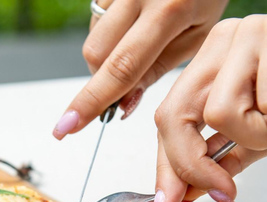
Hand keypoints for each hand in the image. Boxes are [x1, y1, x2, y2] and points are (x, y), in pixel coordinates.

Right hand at [52, 0, 227, 138]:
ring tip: (139, 41)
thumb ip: (157, 70)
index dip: (93, 101)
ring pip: (93, 38)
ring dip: (106, 55)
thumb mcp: (197, 35)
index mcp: (169, 9)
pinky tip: (132, 23)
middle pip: (96, 55)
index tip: (68, 125)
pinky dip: (108, 32)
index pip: (122, 68)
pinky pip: (95, 18)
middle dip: (102, 80)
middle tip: (127, 82)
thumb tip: (122, 105)